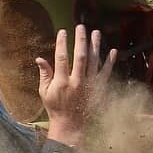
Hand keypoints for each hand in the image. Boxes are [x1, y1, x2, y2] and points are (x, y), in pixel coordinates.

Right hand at [35, 25, 115, 148]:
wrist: (71, 125)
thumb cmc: (55, 108)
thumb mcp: (45, 92)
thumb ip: (44, 74)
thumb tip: (39, 58)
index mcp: (62, 82)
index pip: (62, 57)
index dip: (62, 43)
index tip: (63, 31)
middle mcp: (77, 82)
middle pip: (80, 56)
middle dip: (81, 40)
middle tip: (81, 27)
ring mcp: (89, 85)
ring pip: (94, 61)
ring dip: (95, 46)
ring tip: (96, 33)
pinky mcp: (99, 89)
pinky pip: (106, 73)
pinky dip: (110, 62)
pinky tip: (112, 51)